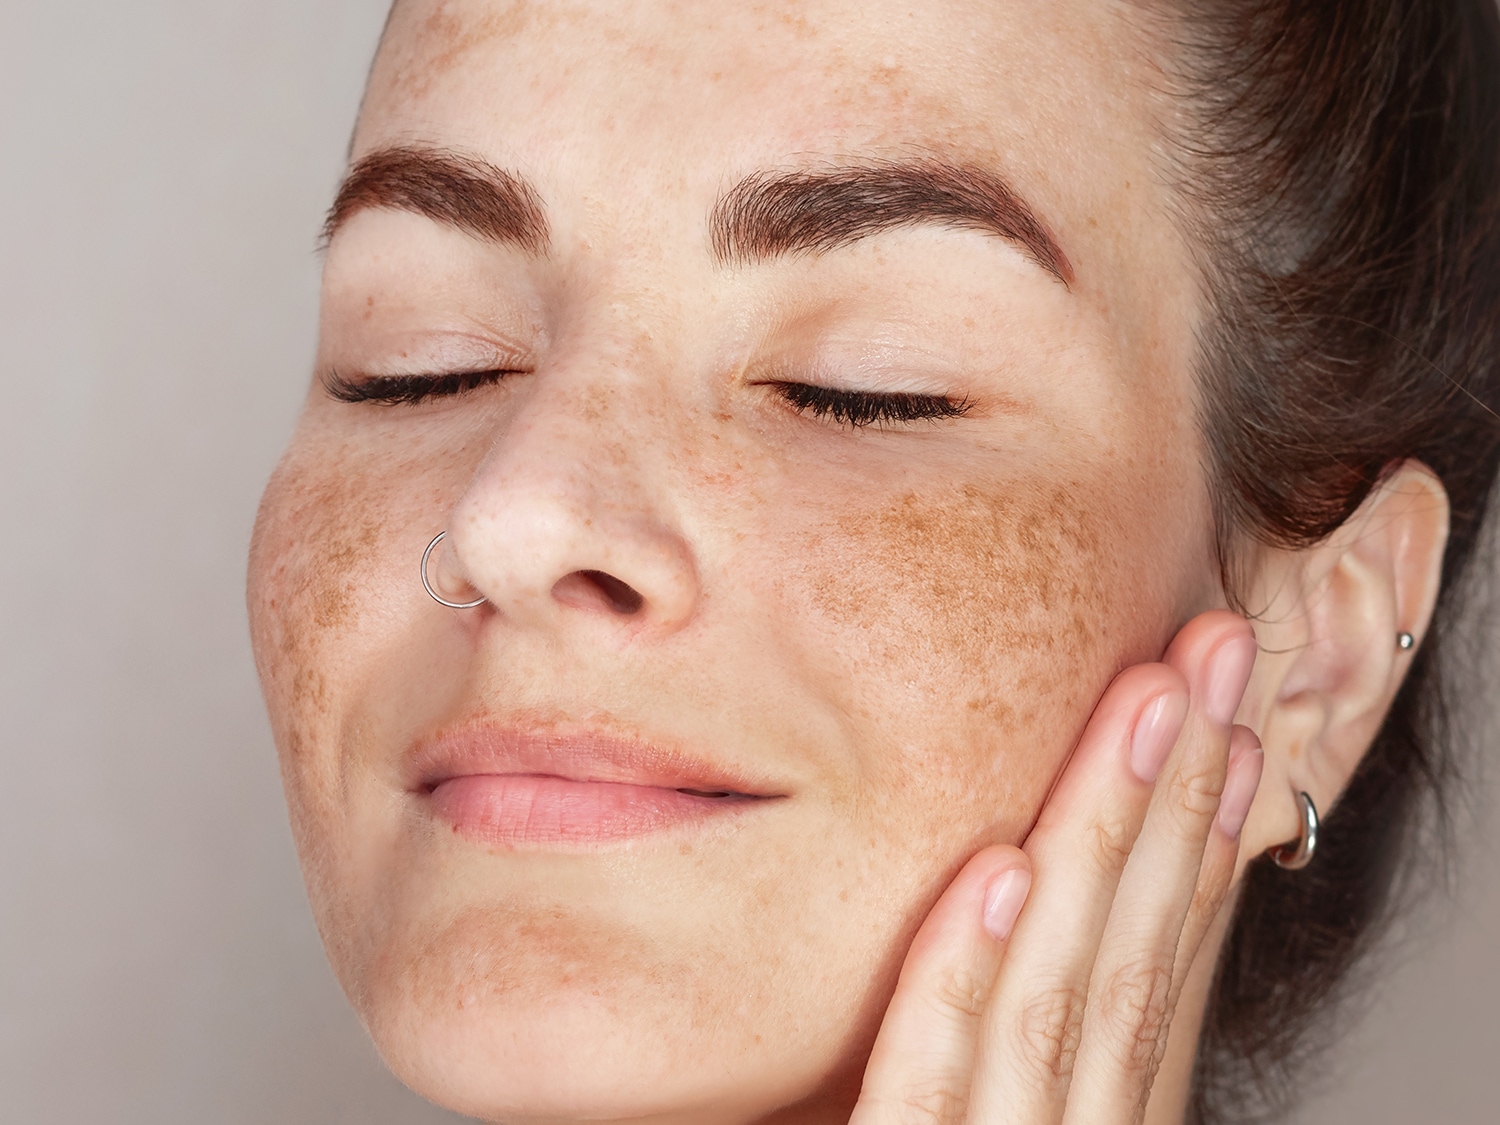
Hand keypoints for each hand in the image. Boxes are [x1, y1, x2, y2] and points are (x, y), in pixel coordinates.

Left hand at [851, 611, 1263, 1124]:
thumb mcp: (926, 1101)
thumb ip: (969, 1021)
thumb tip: (1003, 866)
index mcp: (1068, 1115)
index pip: (1145, 964)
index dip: (1196, 838)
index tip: (1232, 718)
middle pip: (1128, 960)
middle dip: (1177, 794)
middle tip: (1216, 646)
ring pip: (1057, 1000)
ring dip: (1103, 840)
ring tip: (1145, 701)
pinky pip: (929, 1089)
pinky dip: (964, 978)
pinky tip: (998, 868)